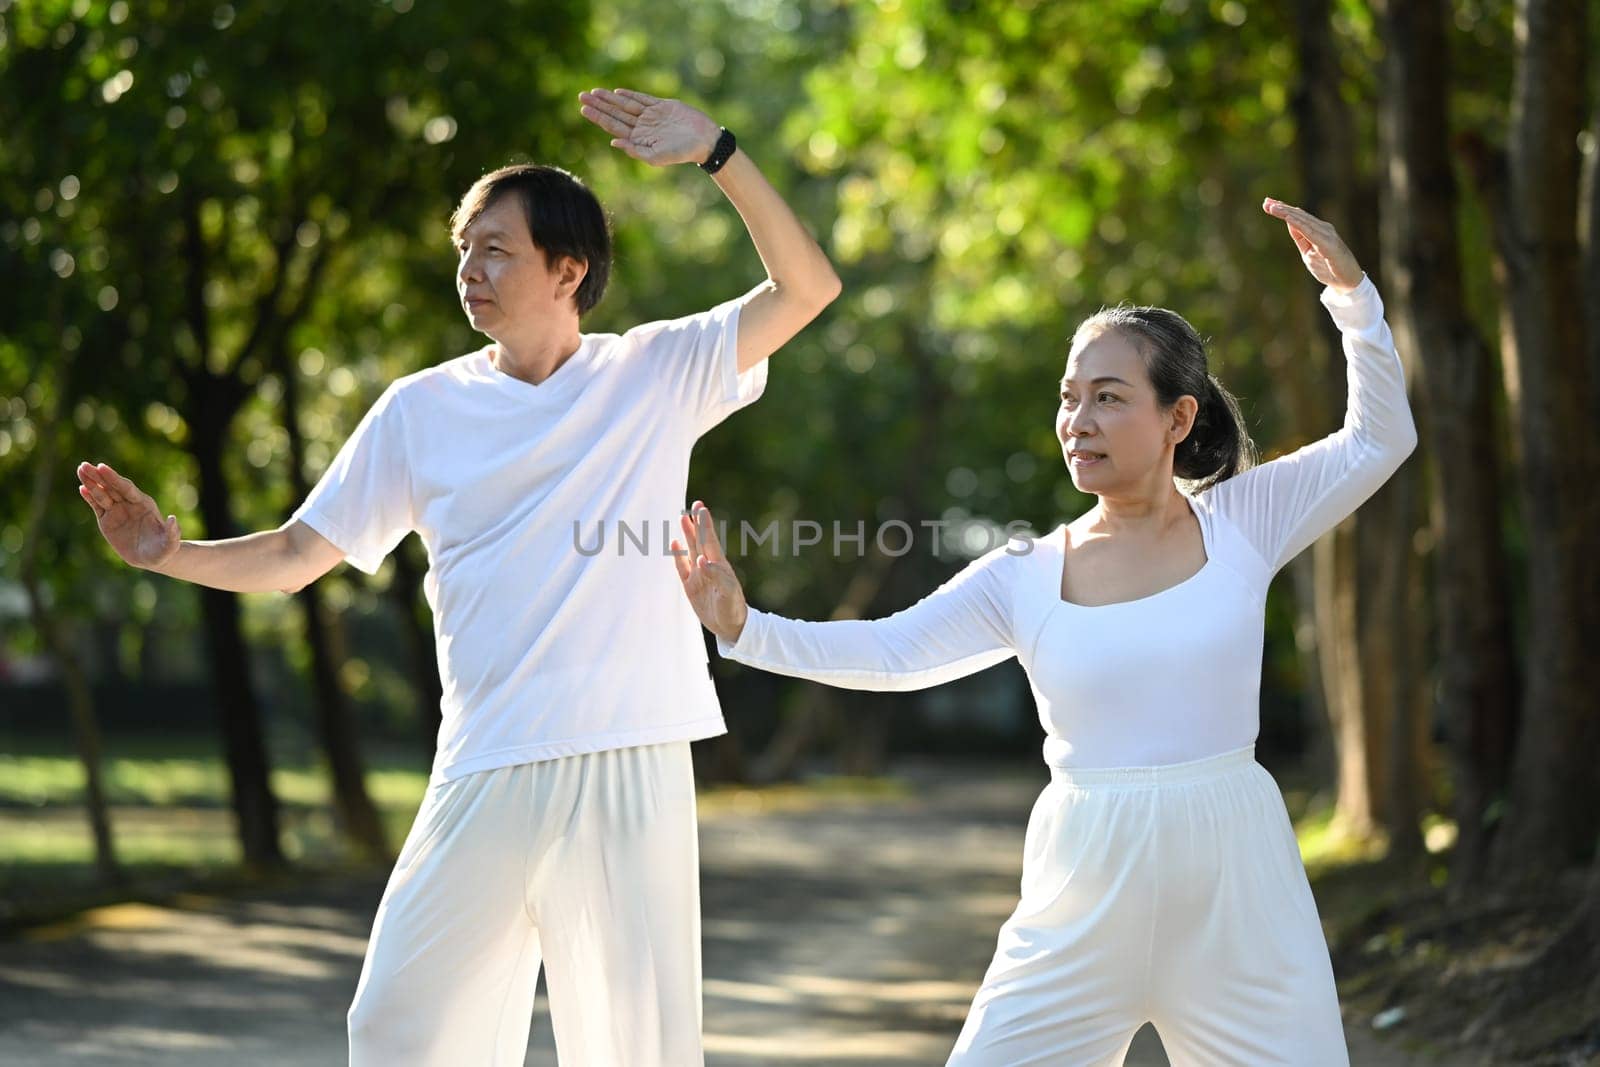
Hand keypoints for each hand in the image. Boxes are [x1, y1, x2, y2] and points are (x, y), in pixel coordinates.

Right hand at [77, 461, 179, 569]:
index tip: (101, 467)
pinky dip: (90, 497)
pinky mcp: (108, 520)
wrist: (151, 558)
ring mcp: (118, 511)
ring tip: (80, 470)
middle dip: (98, 476)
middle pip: (112, 487)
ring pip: (103, 494)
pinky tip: (82, 488)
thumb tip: (173, 519)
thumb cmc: (163, 550)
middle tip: (84, 465)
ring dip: (91, 483)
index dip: (114, 478)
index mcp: (144, 504)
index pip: (127, 488)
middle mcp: (130, 504)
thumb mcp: (170, 544)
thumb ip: (172, 532)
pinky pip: (97, 506)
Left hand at [578, 88, 719, 166]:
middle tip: (581, 97)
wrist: (704, 140)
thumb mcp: (656, 156)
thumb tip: (613, 143)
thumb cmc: (682, 153)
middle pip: (616, 114)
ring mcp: (651, 116)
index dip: (598, 118)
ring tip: (594, 92)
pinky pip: (642, 99)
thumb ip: (635, 150)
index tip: (583, 109)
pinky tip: (617, 93)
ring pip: (625, 105)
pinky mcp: (662, 106)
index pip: (613, 127)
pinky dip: (630, 95)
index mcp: (639, 139)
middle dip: (599, 106)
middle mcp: (642, 127)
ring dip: (610, 99)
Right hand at [671, 502, 747, 642]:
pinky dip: (677, 555)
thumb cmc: (733, 608)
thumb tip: (700, 560)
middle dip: (697, 523)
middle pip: (700, 540)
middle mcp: (708, 566)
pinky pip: (682, 567)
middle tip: (695, 504)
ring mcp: (698, 575)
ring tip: (682, 518)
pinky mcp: (690, 586)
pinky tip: (674, 543)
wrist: (730, 626)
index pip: (709, 540)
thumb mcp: (728, 592)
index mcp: (719, 565)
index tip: (701, 508)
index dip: (705, 524)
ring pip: (691, 549)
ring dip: (687, 535)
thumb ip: (716, 575)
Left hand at [1262, 198, 1364, 291]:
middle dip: (1282, 208)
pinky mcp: (1329, 244)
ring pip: (1303, 220)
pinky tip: (1288, 218)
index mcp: (1318, 230)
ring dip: (1287, 213)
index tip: (1268, 203)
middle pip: (1300, 215)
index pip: (1299, 217)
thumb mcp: (1308, 252)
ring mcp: (1327, 235)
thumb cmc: (1329, 267)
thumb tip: (1289, 223)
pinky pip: (1310, 232)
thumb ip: (1301, 238)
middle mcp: (1323, 229)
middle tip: (1266, 202)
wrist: (1347, 281)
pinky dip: (1298, 224)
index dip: (1284, 209)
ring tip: (1273, 207)